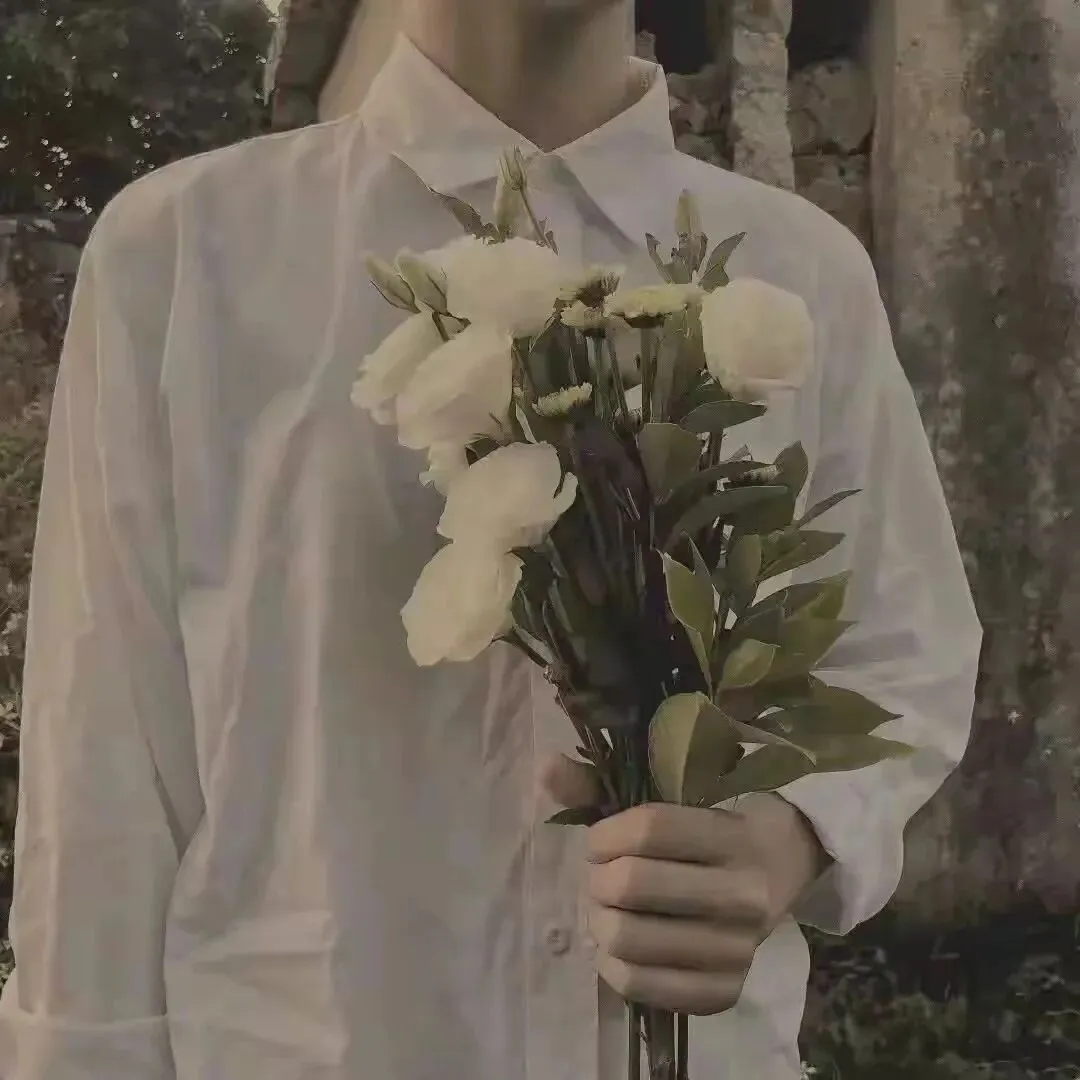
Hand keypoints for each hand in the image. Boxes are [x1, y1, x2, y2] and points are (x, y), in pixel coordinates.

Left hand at [540, 754, 827, 1014]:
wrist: (781, 870)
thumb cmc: (711, 828)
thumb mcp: (672, 798)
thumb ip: (602, 788)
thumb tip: (543, 768)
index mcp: (732, 838)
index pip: (649, 830)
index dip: (605, 834)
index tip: (599, 840)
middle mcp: (742, 895)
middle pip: (631, 885)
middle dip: (597, 878)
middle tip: (601, 876)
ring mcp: (737, 950)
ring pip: (627, 939)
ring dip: (599, 921)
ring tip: (607, 910)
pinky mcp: (725, 991)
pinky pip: (640, 985)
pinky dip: (613, 966)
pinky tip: (620, 947)